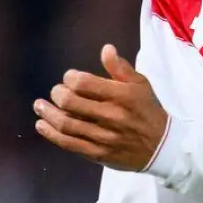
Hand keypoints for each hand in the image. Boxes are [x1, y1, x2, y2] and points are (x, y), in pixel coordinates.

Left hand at [34, 44, 169, 170]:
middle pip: (71, 103)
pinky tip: (42, 125)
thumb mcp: (140, 85)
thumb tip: (106, 49)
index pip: (84, 84)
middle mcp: (112, 116)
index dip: (70, 78)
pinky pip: (69, 143)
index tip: (69, 78)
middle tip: (56, 92)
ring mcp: (104, 137)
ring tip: (39, 106)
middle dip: (57, 94)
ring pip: (66, 124)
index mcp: (122, 96)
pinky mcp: (98, 154)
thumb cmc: (147, 110)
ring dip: (48, 113)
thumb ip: (121, 68)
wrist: (162, 147)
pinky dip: (51, 134)